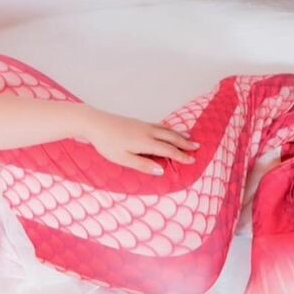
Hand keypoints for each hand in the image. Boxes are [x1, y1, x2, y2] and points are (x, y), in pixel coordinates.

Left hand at [81, 107, 199, 175]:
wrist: (95, 123)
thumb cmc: (107, 143)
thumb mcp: (123, 159)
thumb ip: (142, 165)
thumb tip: (161, 171)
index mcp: (146, 143)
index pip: (168, 150)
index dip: (181, 156)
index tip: (192, 160)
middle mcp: (148, 132)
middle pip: (171, 138)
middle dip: (185, 143)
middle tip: (198, 147)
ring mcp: (143, 125)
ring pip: (166, 130)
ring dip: (179, 134)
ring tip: (189, 137)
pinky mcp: (138, 122)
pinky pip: (159, 125)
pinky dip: (168, 128)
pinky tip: (169, 128)